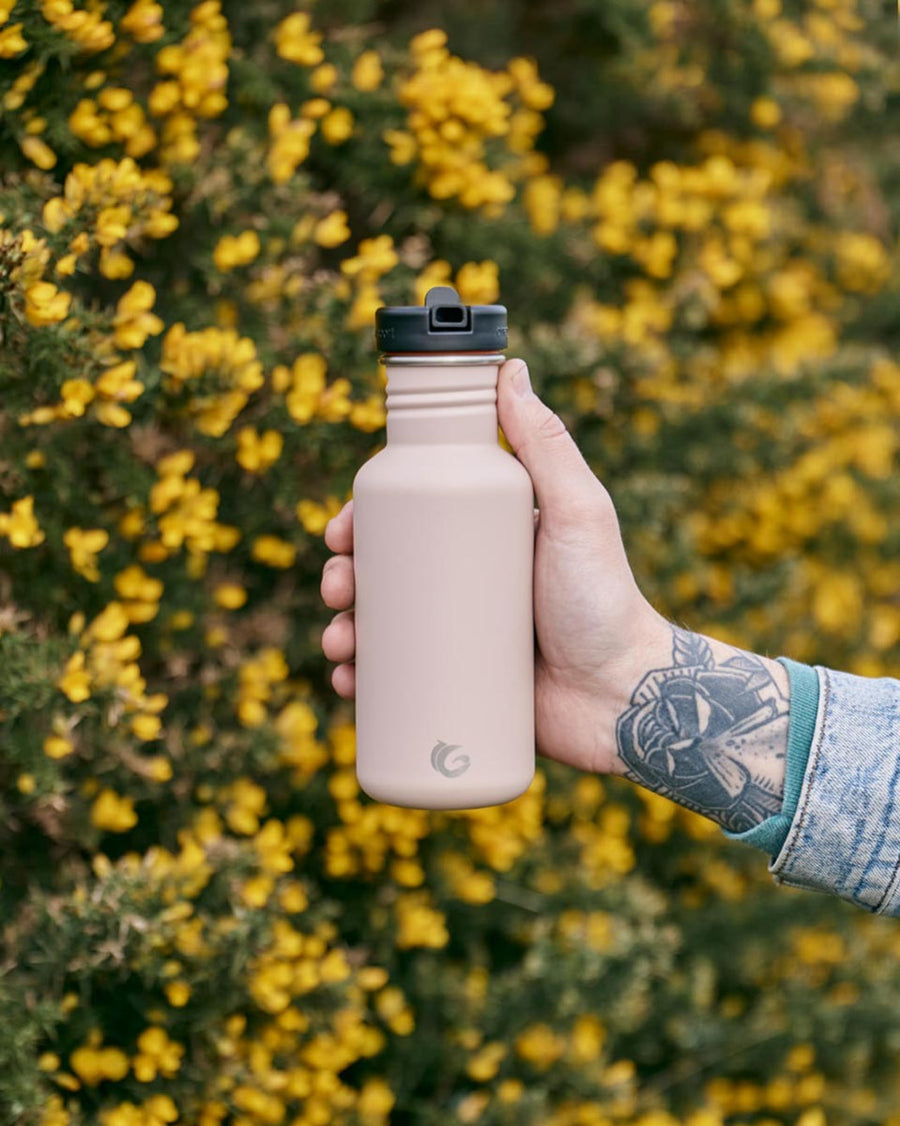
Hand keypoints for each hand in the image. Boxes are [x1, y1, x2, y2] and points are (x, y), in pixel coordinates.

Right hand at [320, 358, 670, 775]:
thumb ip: (548, 444)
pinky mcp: (461, 683)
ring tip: (339, 642)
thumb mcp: (577, 513)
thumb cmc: (604, 599)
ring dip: (343, 628)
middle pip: (388, 569)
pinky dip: (364, 678)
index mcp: (489, 535)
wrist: (623, 697)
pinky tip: (348, 679)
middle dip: (347, 576)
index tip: (342, 530)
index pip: (414, 514)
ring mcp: (463, 634)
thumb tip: (511, 369)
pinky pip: (399, 679)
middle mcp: (471, 580)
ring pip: (384, 624)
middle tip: (337, 589)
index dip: (369, 519)